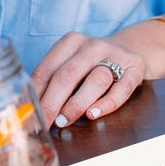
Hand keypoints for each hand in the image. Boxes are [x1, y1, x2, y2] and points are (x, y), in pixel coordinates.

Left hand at [31, 25, 164, 127]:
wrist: (129, 50)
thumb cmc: (91, 65)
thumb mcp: (71, 64)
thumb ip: (52, 82)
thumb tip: (30, 111)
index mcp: (71, 42)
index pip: (47, 69)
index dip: (35, 95)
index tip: (29, 116)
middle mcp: (93, 45)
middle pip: (68, 74)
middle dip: (52, 103)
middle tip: (44, 123)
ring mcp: (117, 55)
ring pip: (96, 80)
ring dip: (77, 103)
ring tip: (64, 121)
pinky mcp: (135, 68)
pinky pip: (122, 88)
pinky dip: (107, 103)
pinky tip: (93, 114)